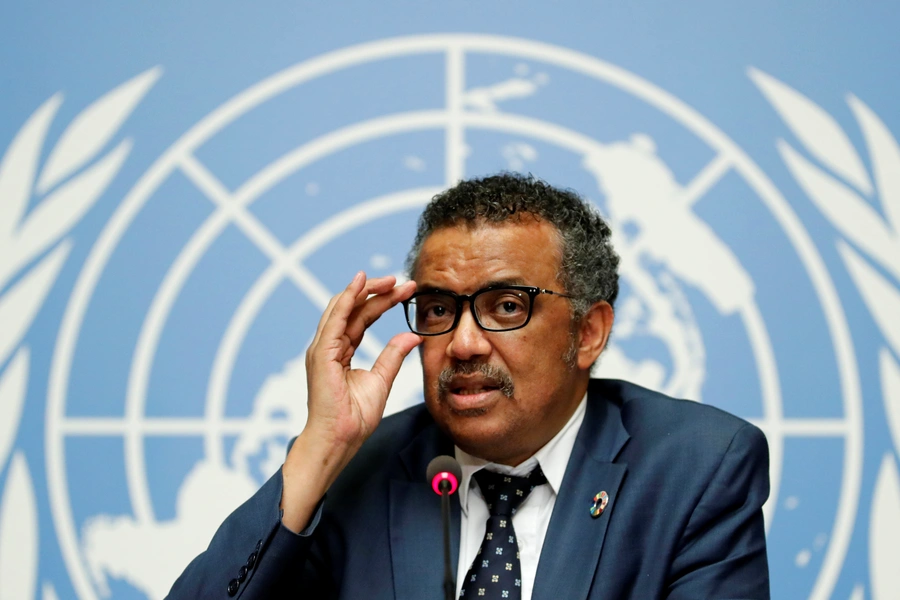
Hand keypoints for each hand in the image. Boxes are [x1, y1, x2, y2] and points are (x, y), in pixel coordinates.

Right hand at [281, 272, 420, 530]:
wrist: (338, 441)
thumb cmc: (354, 419)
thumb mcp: (381, 381)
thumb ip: (392, 356)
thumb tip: (410, 335)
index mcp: (341, 351)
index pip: (362, 317)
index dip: (384, 302)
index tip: (407, 292)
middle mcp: (329, 346)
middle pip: (354, 308)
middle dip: (379, 292)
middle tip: (405, 282)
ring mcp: (323, 348)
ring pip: (343, 307)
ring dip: (367, 290)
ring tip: (391, 280)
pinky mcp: (322, 354)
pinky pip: (335, 319)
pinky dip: (347, 299)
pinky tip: (361, 284)